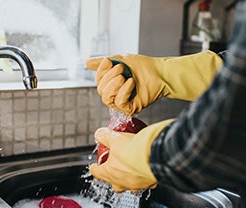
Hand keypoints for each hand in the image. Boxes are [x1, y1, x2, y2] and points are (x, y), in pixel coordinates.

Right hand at [86, 51, 222, 114]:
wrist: (159, 71)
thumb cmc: (142, 66)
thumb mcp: (119, 60)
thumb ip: (102, 63)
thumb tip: (86, 63)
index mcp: (111, 84)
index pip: (98, 82)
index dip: (101, 72)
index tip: (110, 61)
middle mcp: (115, 95)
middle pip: (101, 91)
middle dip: (109, 78)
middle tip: (121, 68)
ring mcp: (122, 103)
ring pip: (107, 99)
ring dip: (114, 85)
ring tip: (125, 76)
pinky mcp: (130, 108)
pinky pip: (120, 103)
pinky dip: (124, 91)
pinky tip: (131, 83)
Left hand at [89, 119, 173, 192]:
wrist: (155, 156)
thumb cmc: (133, 150)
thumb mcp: (115, 138)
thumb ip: (105, 136)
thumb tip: (99, 134)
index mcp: (109, 173)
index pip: (97, 173)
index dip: (94, 168)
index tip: (94, 166)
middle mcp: (121, 183)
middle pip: (113, 183)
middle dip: (113, 176)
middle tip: (115, 168)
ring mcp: (135, 186)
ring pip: (130, 185)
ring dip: (129, 178)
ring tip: (132, 168)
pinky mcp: (149, 184)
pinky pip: (145, 183)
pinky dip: (145, 177)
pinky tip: (147, 168)